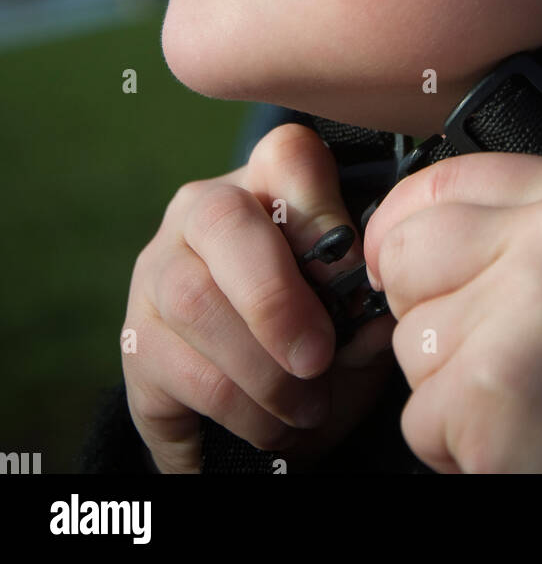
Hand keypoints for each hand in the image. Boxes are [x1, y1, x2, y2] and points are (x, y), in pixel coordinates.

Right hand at [122, 121, 396, 472]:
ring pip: (194, 302)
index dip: (322, 205)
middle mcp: (198, 212)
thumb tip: (365, 317)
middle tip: (318, 359)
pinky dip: (238, 412)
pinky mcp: (135, 341)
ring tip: (308, 408)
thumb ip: (363, 304)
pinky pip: (179, 372)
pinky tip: (271, 428)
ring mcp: (156, 272)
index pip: (287, 153)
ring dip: (261, 370)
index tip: (354, 272)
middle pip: (222, 220)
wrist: (260, 402)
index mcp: (265, 184)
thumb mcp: (352, 312)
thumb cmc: (318, 332)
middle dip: (275, 298)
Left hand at [362, 153, 541, 473]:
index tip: (396, 264)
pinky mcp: (493, 390)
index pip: (444, 178)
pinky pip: (418, 416)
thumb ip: (525, 226)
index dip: (402, 228)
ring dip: (448, 388)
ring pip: (407, 339)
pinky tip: (527, 444)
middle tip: (498, 354)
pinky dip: (456, 447)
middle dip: (425, 312)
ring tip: (534, 403)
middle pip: (406, 252)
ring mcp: (526, 309)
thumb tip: (400, 230)